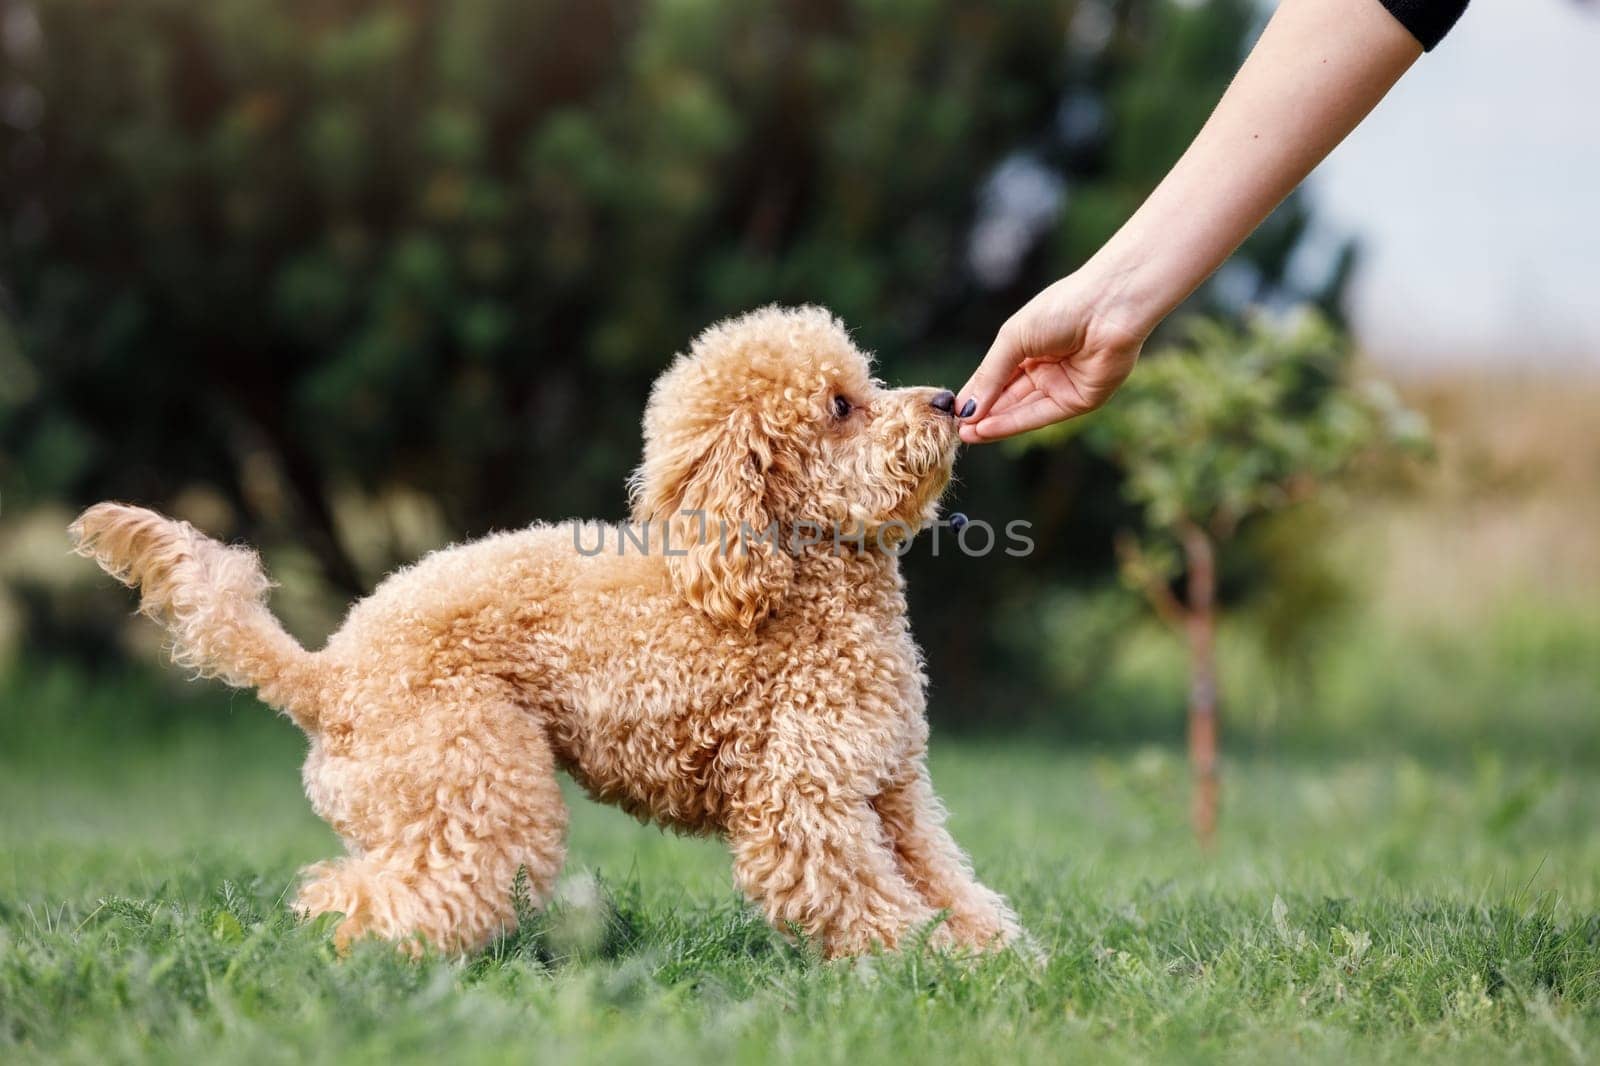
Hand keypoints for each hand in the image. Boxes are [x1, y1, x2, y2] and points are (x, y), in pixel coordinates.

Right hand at [957, 273, 1146, 443]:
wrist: (1108, 306)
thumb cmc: (1060, 309)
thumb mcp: (1014, 339)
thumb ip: (990, 375)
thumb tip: (966, 408)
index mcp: (1029, 346)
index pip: (996, 377)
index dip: (975, 395)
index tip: (952, 412)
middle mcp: (1045, 368)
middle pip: (1007, 398)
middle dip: (982, 414)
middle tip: (955, 429)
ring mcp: (1062, 385)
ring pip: (1022, 410)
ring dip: (993, 423)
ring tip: (966, 434)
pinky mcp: (1079, 400)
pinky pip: (1041, 415)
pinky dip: (1013, 424)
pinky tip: (988, 428)